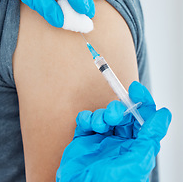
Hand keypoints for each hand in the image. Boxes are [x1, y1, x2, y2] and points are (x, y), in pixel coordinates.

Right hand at [56, 81, 171, 181]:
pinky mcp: (83, 138)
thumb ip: (150, 136)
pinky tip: (87, 125)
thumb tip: (164, 114)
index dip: (142, 102)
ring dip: (101, 115)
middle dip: (118, 110)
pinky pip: (85, 120)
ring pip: (104, 115)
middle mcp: (119, 142)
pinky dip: (86, 118)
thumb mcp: (136, 160)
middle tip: (115, 115)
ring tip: (99, 125)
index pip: (143, 120)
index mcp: (135, 148)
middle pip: (122, 115)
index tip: (136, 89)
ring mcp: (100, 139)